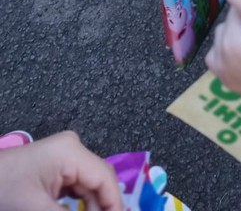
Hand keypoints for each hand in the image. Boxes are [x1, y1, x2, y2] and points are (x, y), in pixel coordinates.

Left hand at [0, 130, 121, 209]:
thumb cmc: (4, 191)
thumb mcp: (37, 210)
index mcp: (71, 152)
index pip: (105, 178)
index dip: (115, 205)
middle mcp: (73, 148)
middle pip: (100, 181)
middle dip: (104, 207)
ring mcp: (64, 156)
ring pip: (90, 185)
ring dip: (92, 208)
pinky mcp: (56, 166)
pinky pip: (77, 186)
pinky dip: (81, 204)